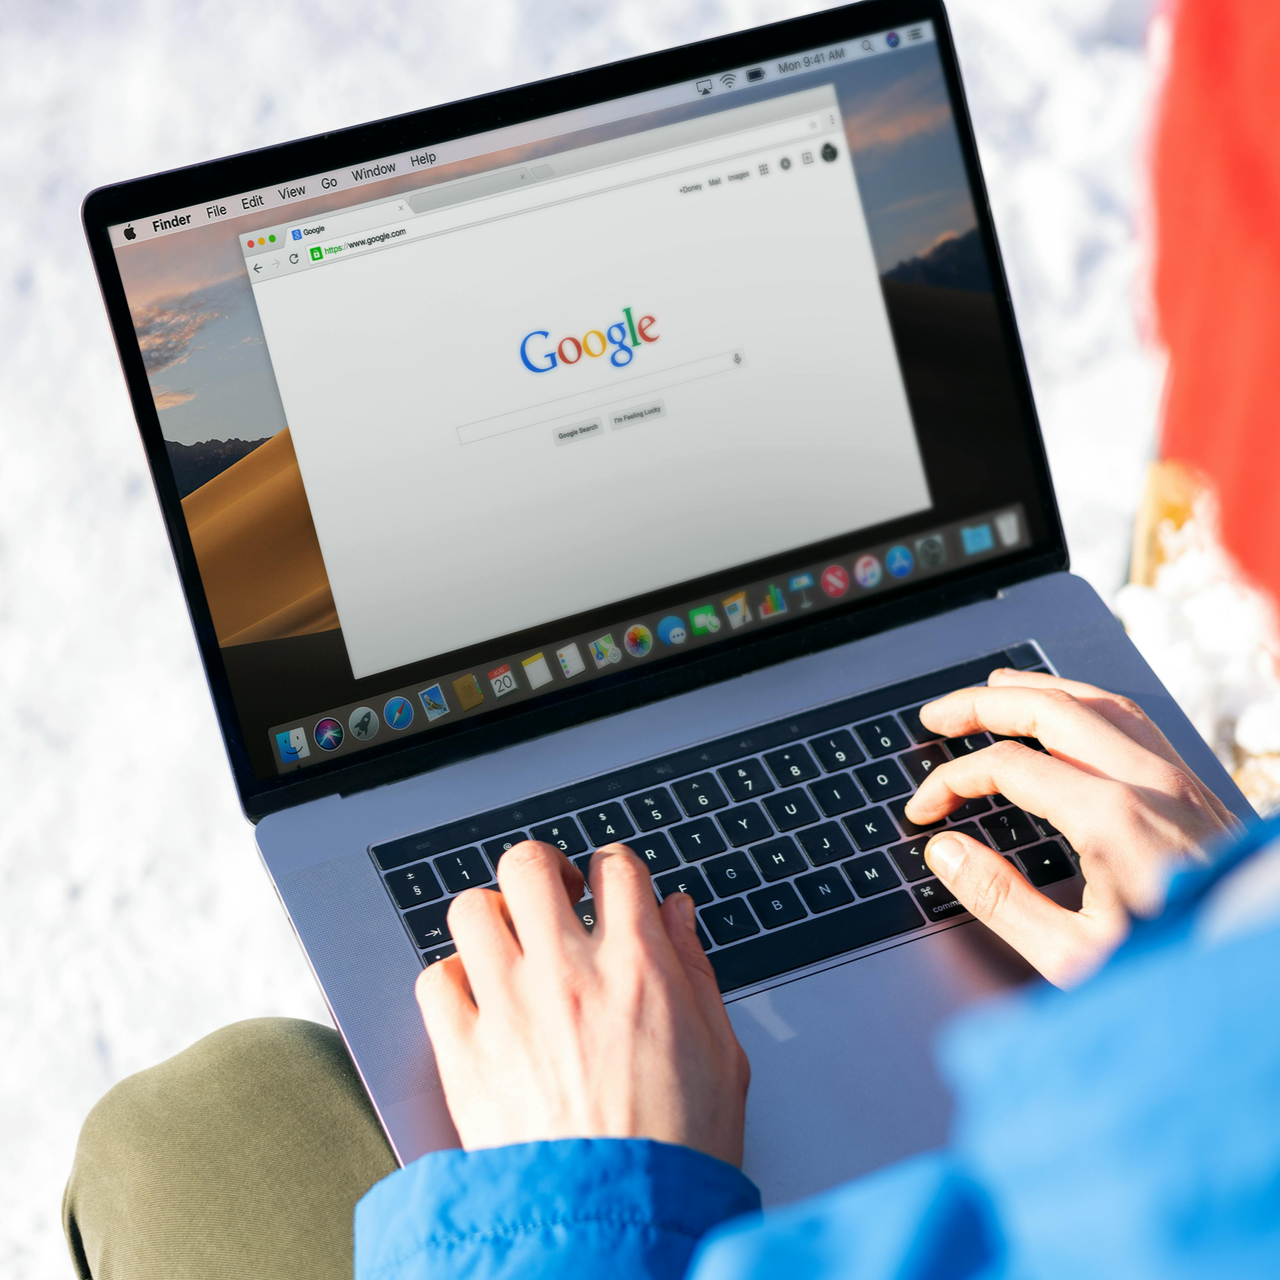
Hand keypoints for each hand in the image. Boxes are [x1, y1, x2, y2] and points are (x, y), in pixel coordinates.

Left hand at [416, 841, 749, 1164]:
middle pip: (530, 866)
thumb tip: (676, 913)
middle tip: (555, 897)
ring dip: (493, 917)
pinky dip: (452, 979)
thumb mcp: (722, 1055)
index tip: (610, 886)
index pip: (615, 868)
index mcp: (638, 969)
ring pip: (471, 909)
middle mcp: (568, 974)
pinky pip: (434, 980)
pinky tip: (479, 998)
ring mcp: (509, 1009)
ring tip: (511, 943)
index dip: (614, 869)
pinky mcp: (465, 1054)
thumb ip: (695, 970)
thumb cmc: (677, 1153)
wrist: (619, 1227)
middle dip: (544, 870)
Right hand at [904, 668, 1238, 986]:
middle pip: (1051, 709)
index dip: (953, 781)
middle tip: (938, 716)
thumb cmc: (1179, 973)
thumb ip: (1001, 900)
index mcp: (1111, 819)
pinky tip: (1067, 715)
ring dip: (1036, 691)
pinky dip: (1084, 703)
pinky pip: (1132, 720)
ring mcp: (1178, 780)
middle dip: (982, 705)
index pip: (1008, 766)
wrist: (1258, 982)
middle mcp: (1148, 784)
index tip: (927, 809)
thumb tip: (946, 852)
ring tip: (993, 691)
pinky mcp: (1196, 790)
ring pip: (1097, 701)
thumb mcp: (1072, 957)